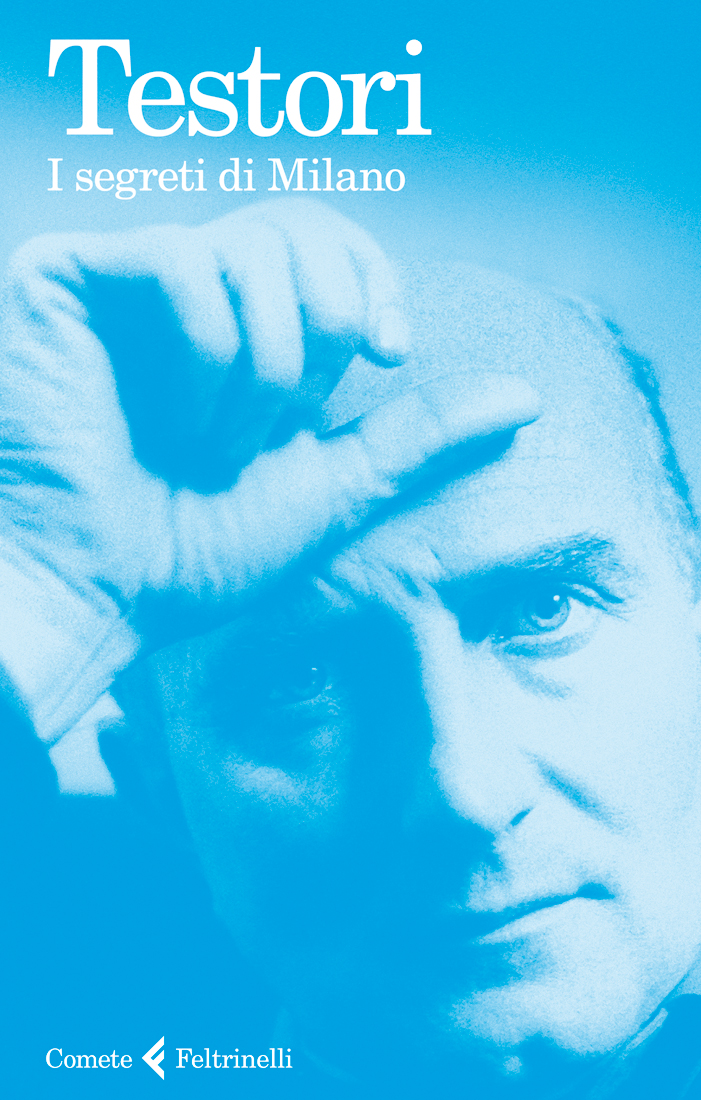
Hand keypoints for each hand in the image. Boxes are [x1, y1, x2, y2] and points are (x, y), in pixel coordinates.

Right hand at [0, 201, 538, 741]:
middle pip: (300, 226)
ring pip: (248, 246)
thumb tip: (526, 398)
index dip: (373, 279)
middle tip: (277, 426)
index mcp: (243, 333)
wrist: (101, 593)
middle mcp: (186, 296)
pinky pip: (177, 261)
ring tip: (215, 444)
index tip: (391, 354)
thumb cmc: (199, 552)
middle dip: (320, 337)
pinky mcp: (64, 279)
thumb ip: (421, 435)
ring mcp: (125, 284)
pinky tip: (171, 416)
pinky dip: (203, 355)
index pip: (325, 239)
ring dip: (261, 371)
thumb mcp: (334, 490)